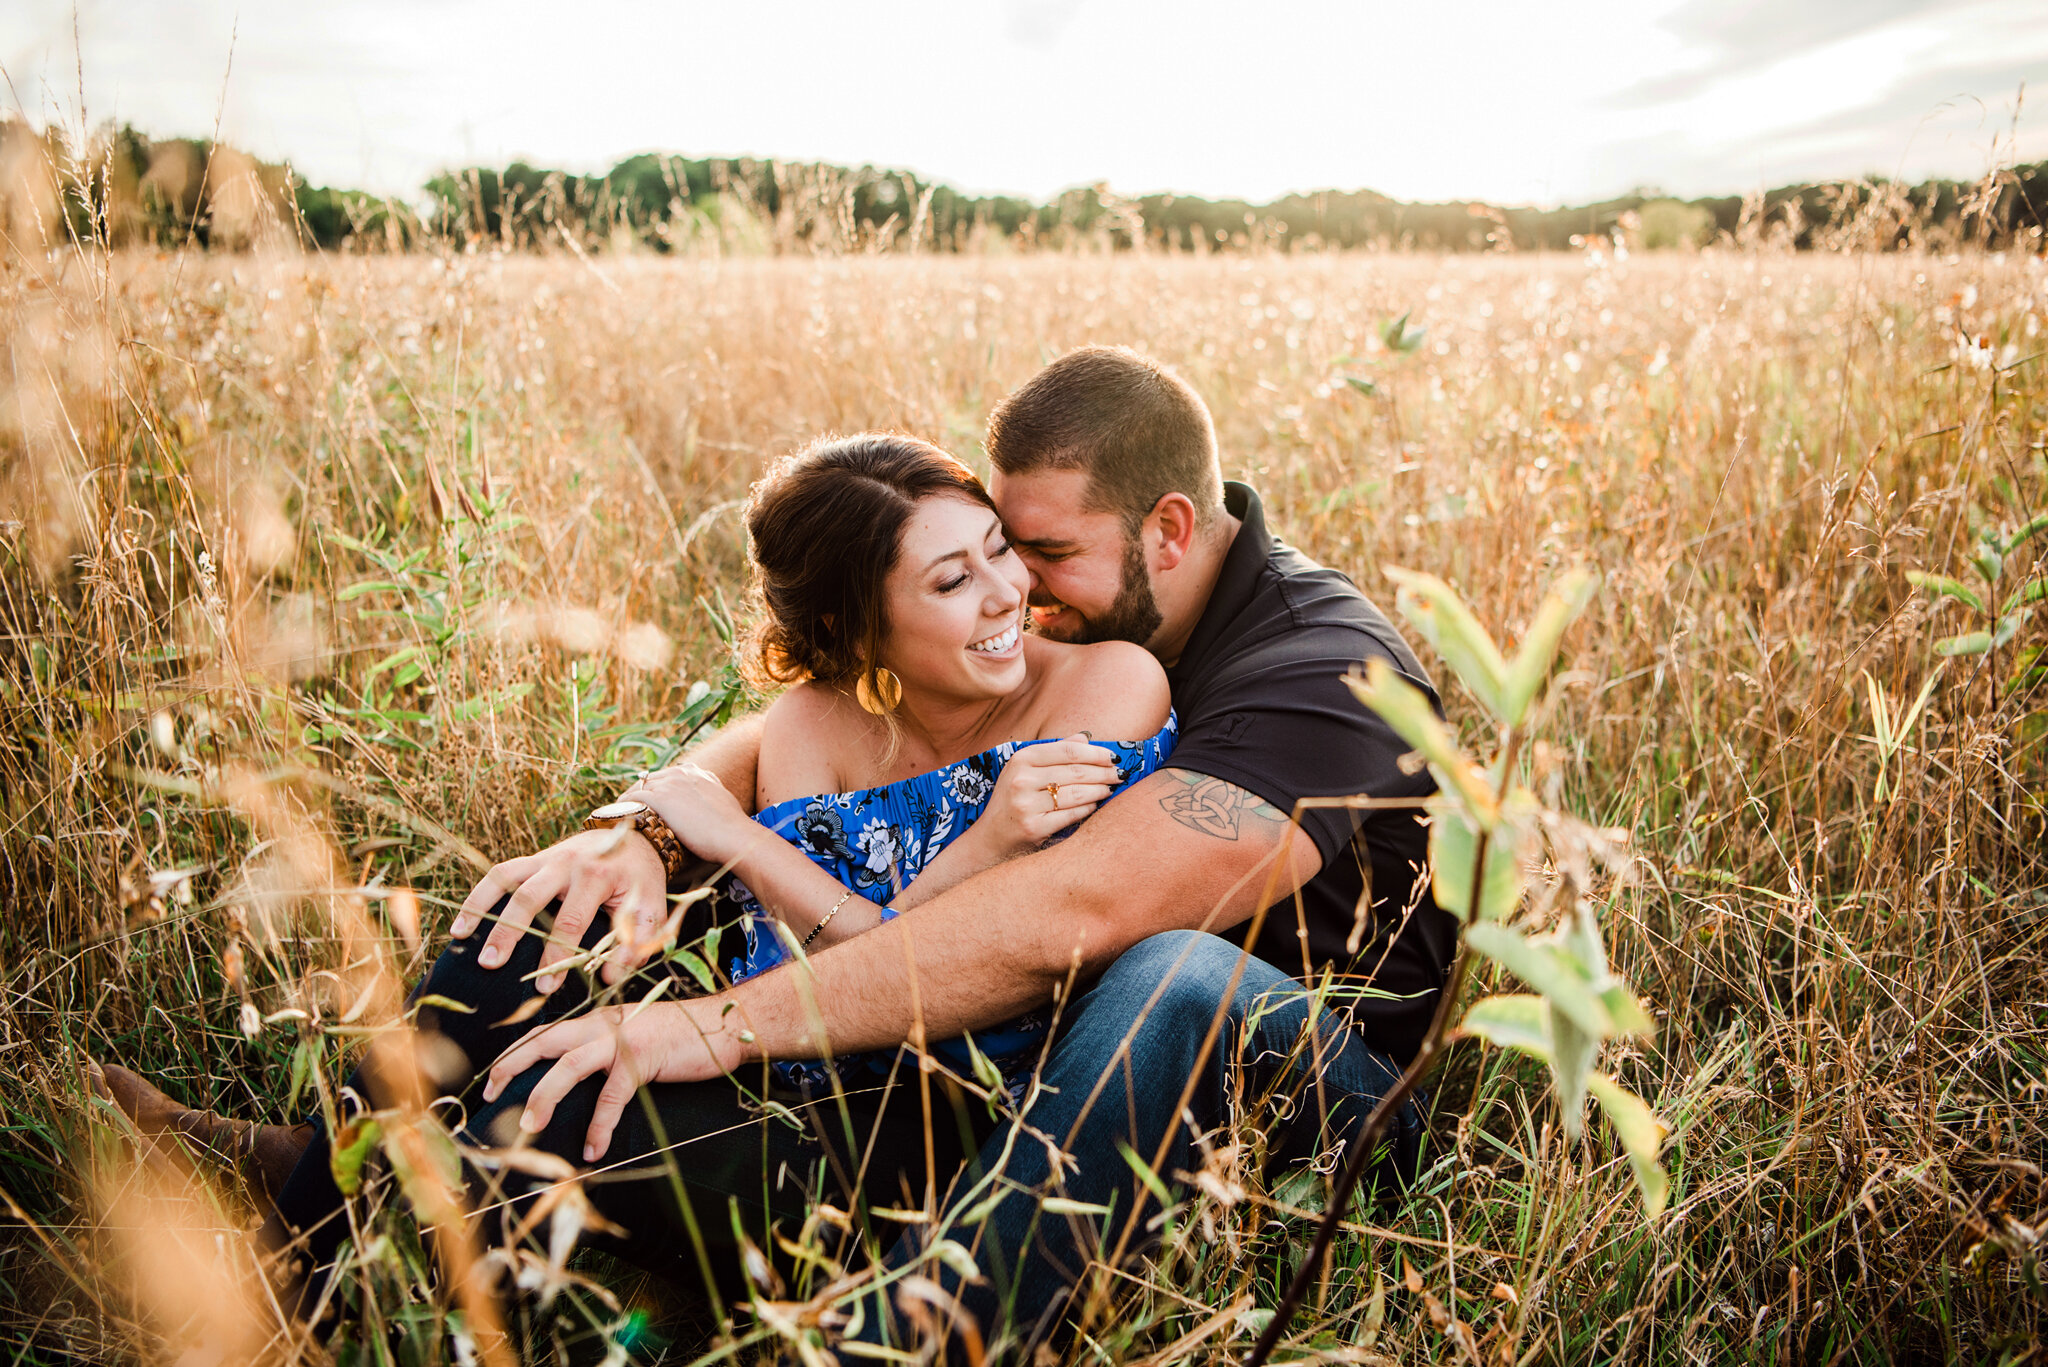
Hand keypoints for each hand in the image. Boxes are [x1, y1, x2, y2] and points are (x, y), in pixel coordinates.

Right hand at [451, 826, 667, 992]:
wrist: (636, 834)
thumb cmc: (641, 878)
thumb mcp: (651, 906)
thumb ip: (637, 942)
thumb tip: (610, 978)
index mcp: (598, 876)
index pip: (572, 921)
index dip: (557, 955)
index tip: (547, 986)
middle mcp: (567, 864)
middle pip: (529, 898)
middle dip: (508, 933)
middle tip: (491, 965)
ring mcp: (547, 858)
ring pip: (505, 878)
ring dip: (480, 907)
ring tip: (459, 936)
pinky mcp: (535, 859)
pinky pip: (501, 873)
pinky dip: (480, 894)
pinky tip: (463, 919)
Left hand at [481, 996, 743, 1160]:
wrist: (726, 1025)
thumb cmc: (683, 1037)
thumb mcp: (636, 1037)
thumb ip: (608, 1050)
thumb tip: (581, 1078)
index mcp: (598, 1020)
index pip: (546, 1032)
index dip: (516, 1053)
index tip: (492, 1079)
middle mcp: (603, 1024)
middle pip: (543, 1040)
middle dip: (511, 1066)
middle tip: (488, 1095)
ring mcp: (622, 1039)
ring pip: (567, 1065)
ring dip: (543, 1096)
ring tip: (528, 1127)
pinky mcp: (643, 1058)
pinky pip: (612, 1096)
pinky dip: (600, 1125)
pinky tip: (594, 1150)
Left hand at [619, 762, 754, 865]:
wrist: (734, 835)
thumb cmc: (731, 827)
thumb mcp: (721, 801)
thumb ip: (709, 797)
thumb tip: (705, 808)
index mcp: (696, 772)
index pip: (665, 776)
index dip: (654, 789)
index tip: (647, 801)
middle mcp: (681, 773)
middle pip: (649, 780)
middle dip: (638, 794)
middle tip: (628, 809)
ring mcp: (670, 784)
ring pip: (638, 788)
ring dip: (627, 801)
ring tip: (618, 814)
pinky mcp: (661, 798)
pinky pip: (633, 799)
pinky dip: (623, 807)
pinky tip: (616, 818)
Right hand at [973, 737, 1121, 859]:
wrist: (990, 838)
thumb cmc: (1013, 800)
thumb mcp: (1025, 770)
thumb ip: (1055, 752)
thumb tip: (1086, 737)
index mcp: (1021, 759)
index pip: (1068, 750)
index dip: (1095, 753)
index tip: (1113, 757)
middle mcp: (1021, 780)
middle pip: (1075, 771)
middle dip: (1103, 772)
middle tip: (1119, 774)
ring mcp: (1026, 805)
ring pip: (1077, 793)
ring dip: (1100, 790)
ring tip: (1111, 788)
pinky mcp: (1034, 827)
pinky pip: (1072, 814)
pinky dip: (1088, 808)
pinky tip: (1096, 805)